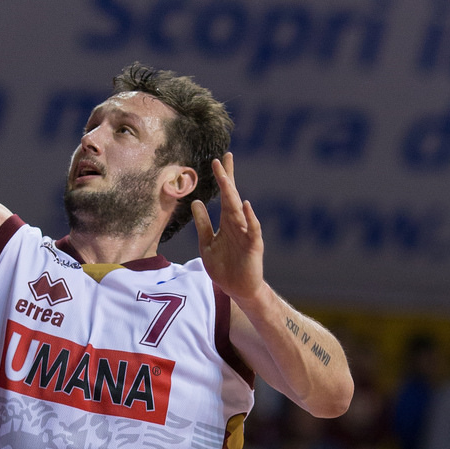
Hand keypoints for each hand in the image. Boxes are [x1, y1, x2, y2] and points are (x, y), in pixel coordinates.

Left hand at [193, 154, 263, 304]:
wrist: (238, 289)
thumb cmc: (224, 267)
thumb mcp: (207, 244)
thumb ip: (202, 224)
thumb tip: (196, 202)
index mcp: (226, 222)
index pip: (224, 195)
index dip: (222, 178)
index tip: (217, 160)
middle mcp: (237, 224)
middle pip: (231, 197)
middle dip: (226, 179)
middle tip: (222, 159)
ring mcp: (246, 234)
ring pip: (238, 211)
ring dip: (232, 194)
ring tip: (226, 178)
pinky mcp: (253, 246)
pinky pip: (252, 230)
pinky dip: (250, 218)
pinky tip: (245, 205)